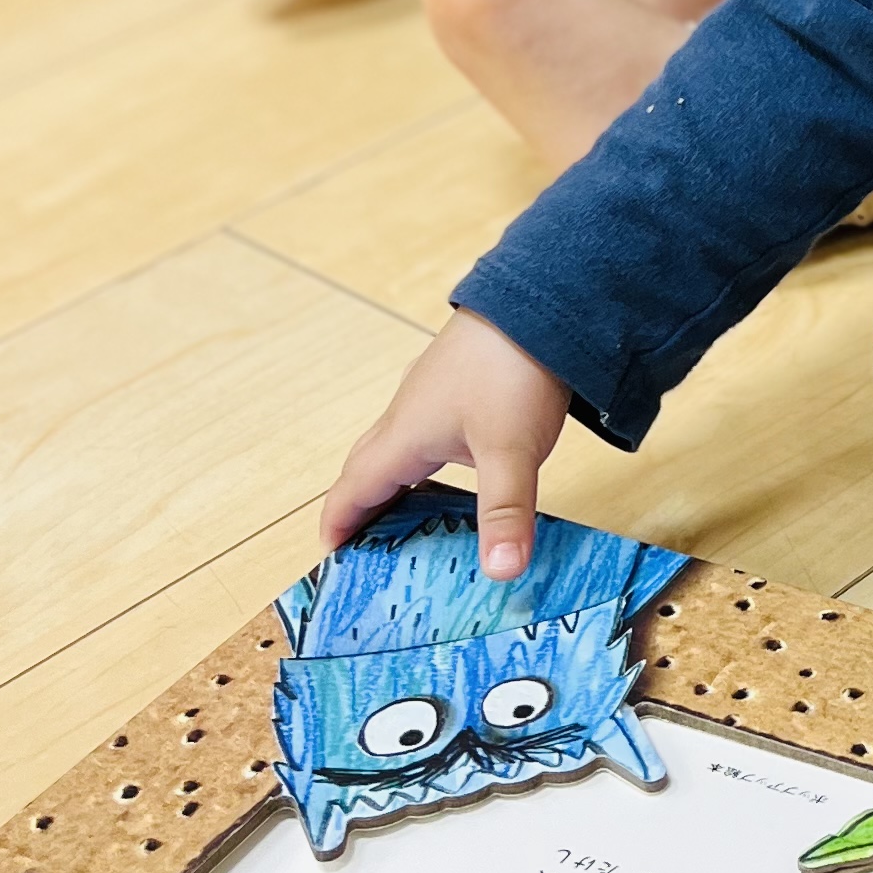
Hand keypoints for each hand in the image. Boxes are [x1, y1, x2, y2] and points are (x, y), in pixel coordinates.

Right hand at [323, 309, 572, 579]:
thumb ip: (505, 513)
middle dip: (362, 509)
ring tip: (411, 520)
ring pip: (397, 448)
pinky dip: (425, 461)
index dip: (338, 525)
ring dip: (394, 484)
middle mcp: (407, 414)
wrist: (542, 299)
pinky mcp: (459, 382)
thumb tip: (500, 573)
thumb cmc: (512, 370)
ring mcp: (431, 394)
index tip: (330, 558)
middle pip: (367, 468)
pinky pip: (425, 430)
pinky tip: (456, 469)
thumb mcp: (511, 452)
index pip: (353, 490)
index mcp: (403, 436)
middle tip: (368, 548)